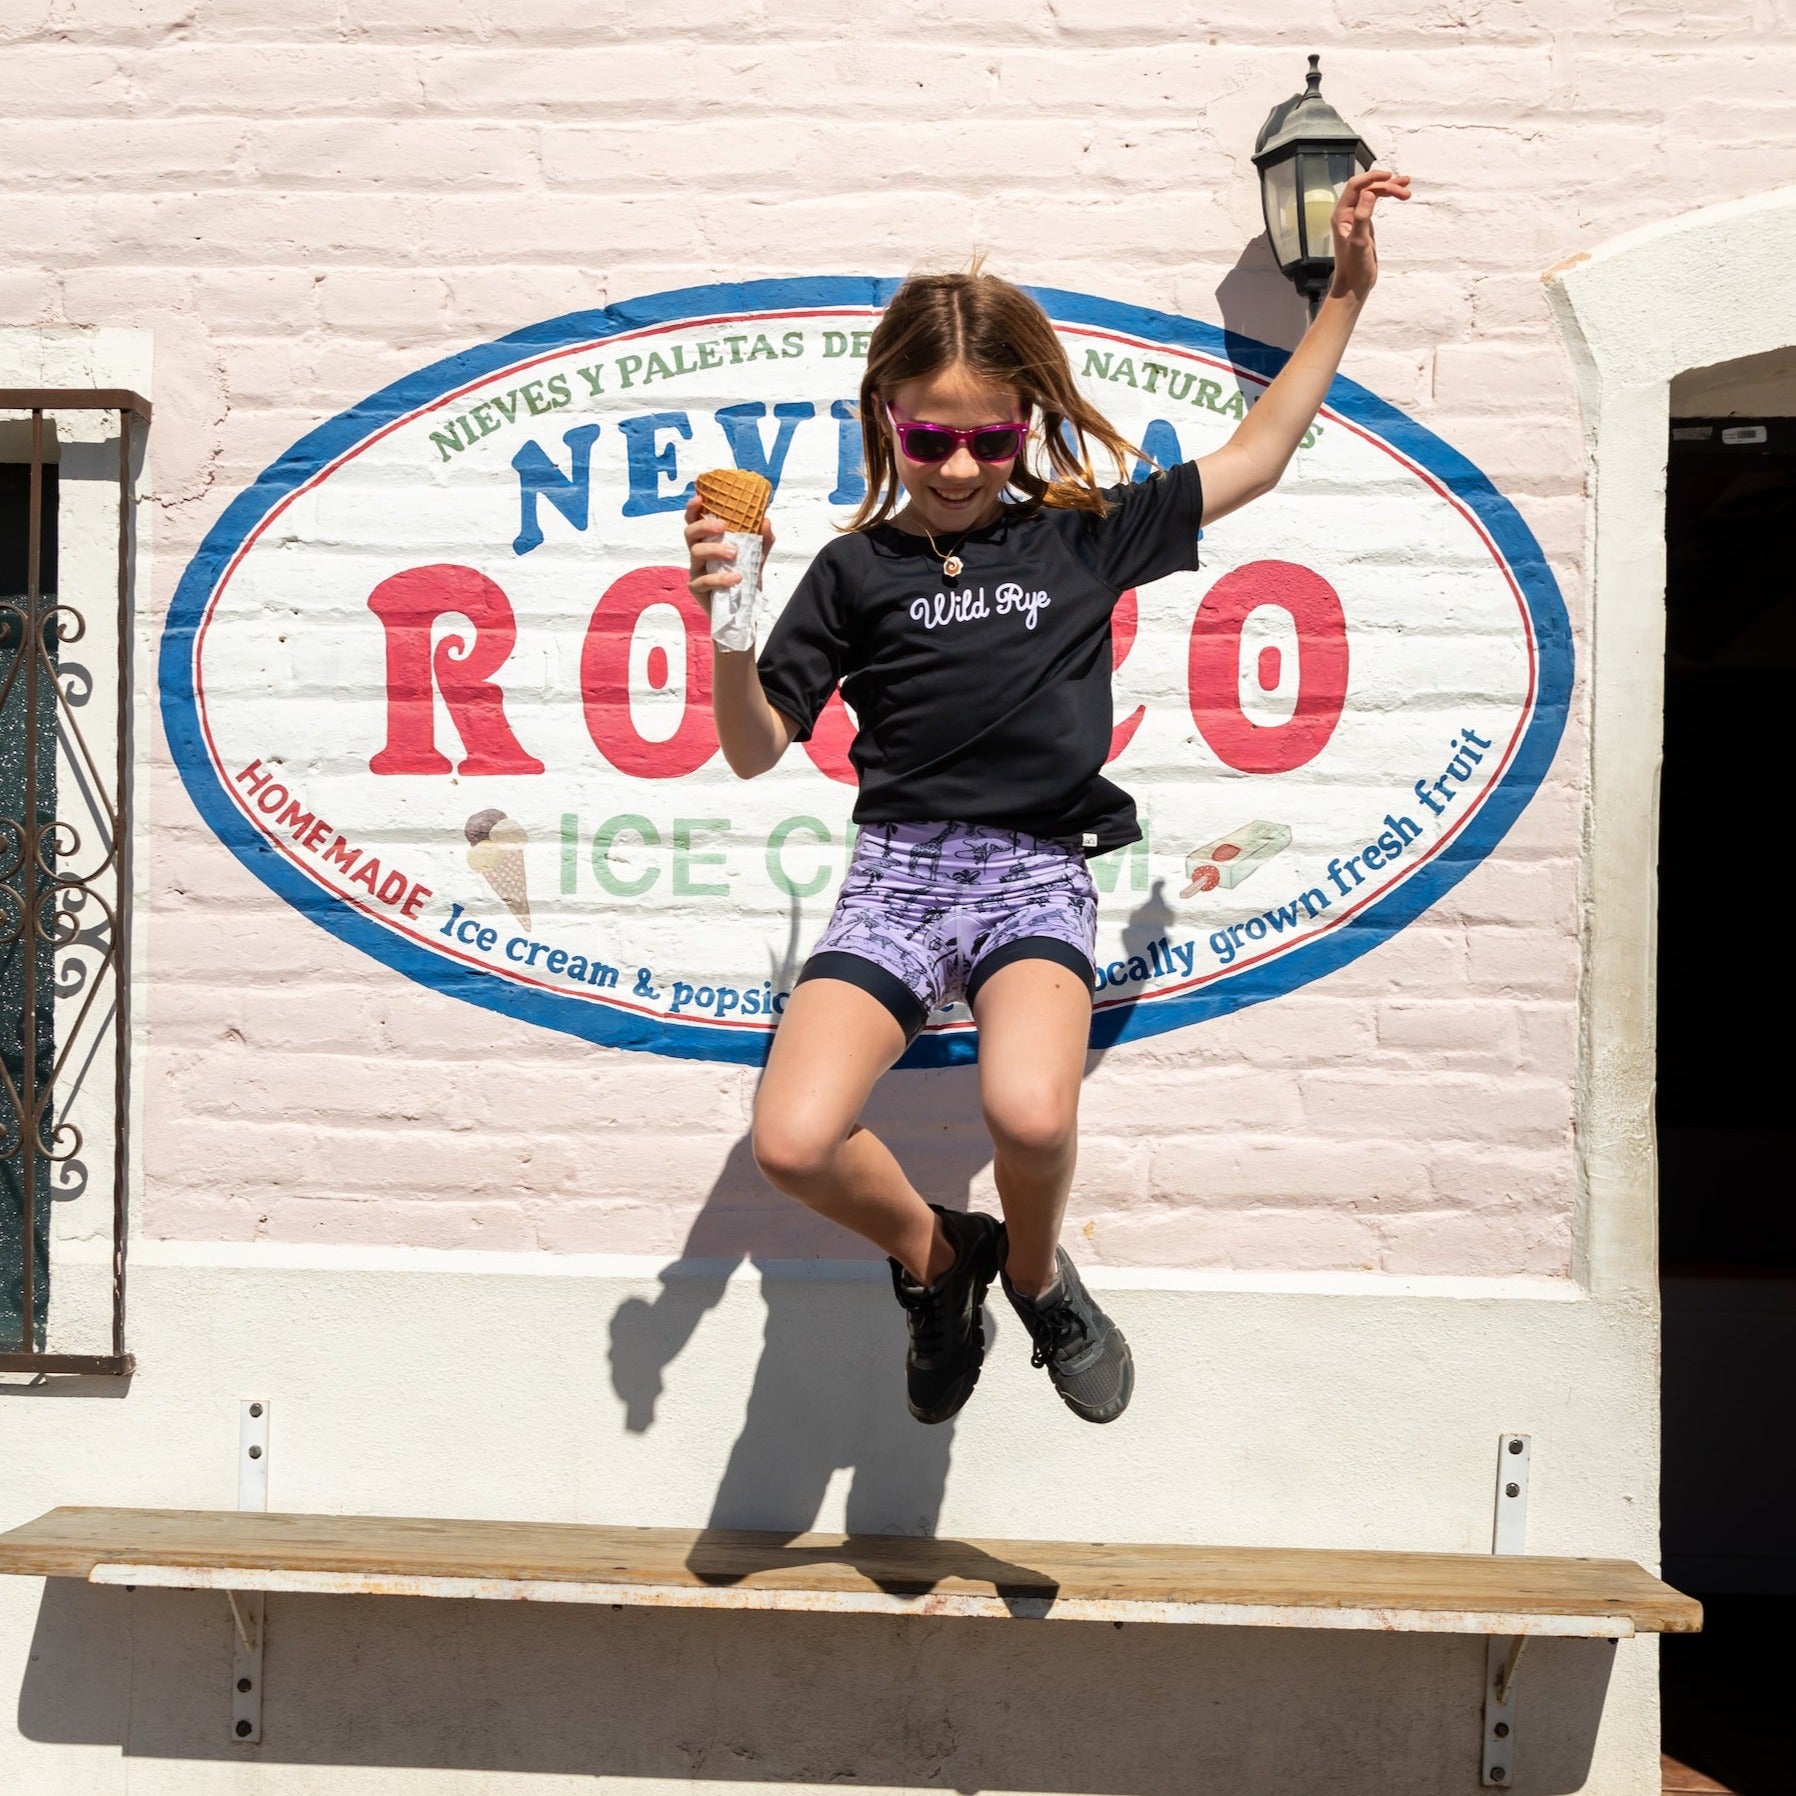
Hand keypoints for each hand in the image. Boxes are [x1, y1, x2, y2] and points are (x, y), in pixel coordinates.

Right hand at [683, 494, 774, 617]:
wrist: (742, 611)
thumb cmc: (743, 579)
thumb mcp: (756, 558)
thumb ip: (762, 541)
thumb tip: (765, 520)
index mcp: (708, 542)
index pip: (695, 521)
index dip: (693, 509)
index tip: (700, 498)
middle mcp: (698, 554)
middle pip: (689, 533)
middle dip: (703, 525)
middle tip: (723, 527)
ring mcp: (696, 571)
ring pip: (695, 553)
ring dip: (714, 550)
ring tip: (733, 554)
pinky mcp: (697, 589)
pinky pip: (703, 580)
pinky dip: (720, 578)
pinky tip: (736, 578)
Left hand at [1328, 167, 1411, 301]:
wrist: (1354, 285)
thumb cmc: (1354, 266)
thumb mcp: (1359, 241)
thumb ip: (1362, 216)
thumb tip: (1369, 192)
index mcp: (1341, 215)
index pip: (1355, 186)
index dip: (1372, 177)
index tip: (1390, 176)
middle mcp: (1347, 213)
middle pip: (1367, 189)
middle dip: (1386, 185)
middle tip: (1406, 189)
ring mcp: (1356, 218)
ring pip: (1373, 195)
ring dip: (1390, 189)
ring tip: (1407, 188)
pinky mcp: (1364, 224)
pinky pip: (1375, 204)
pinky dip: (1387, 198)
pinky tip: (1398, 196)